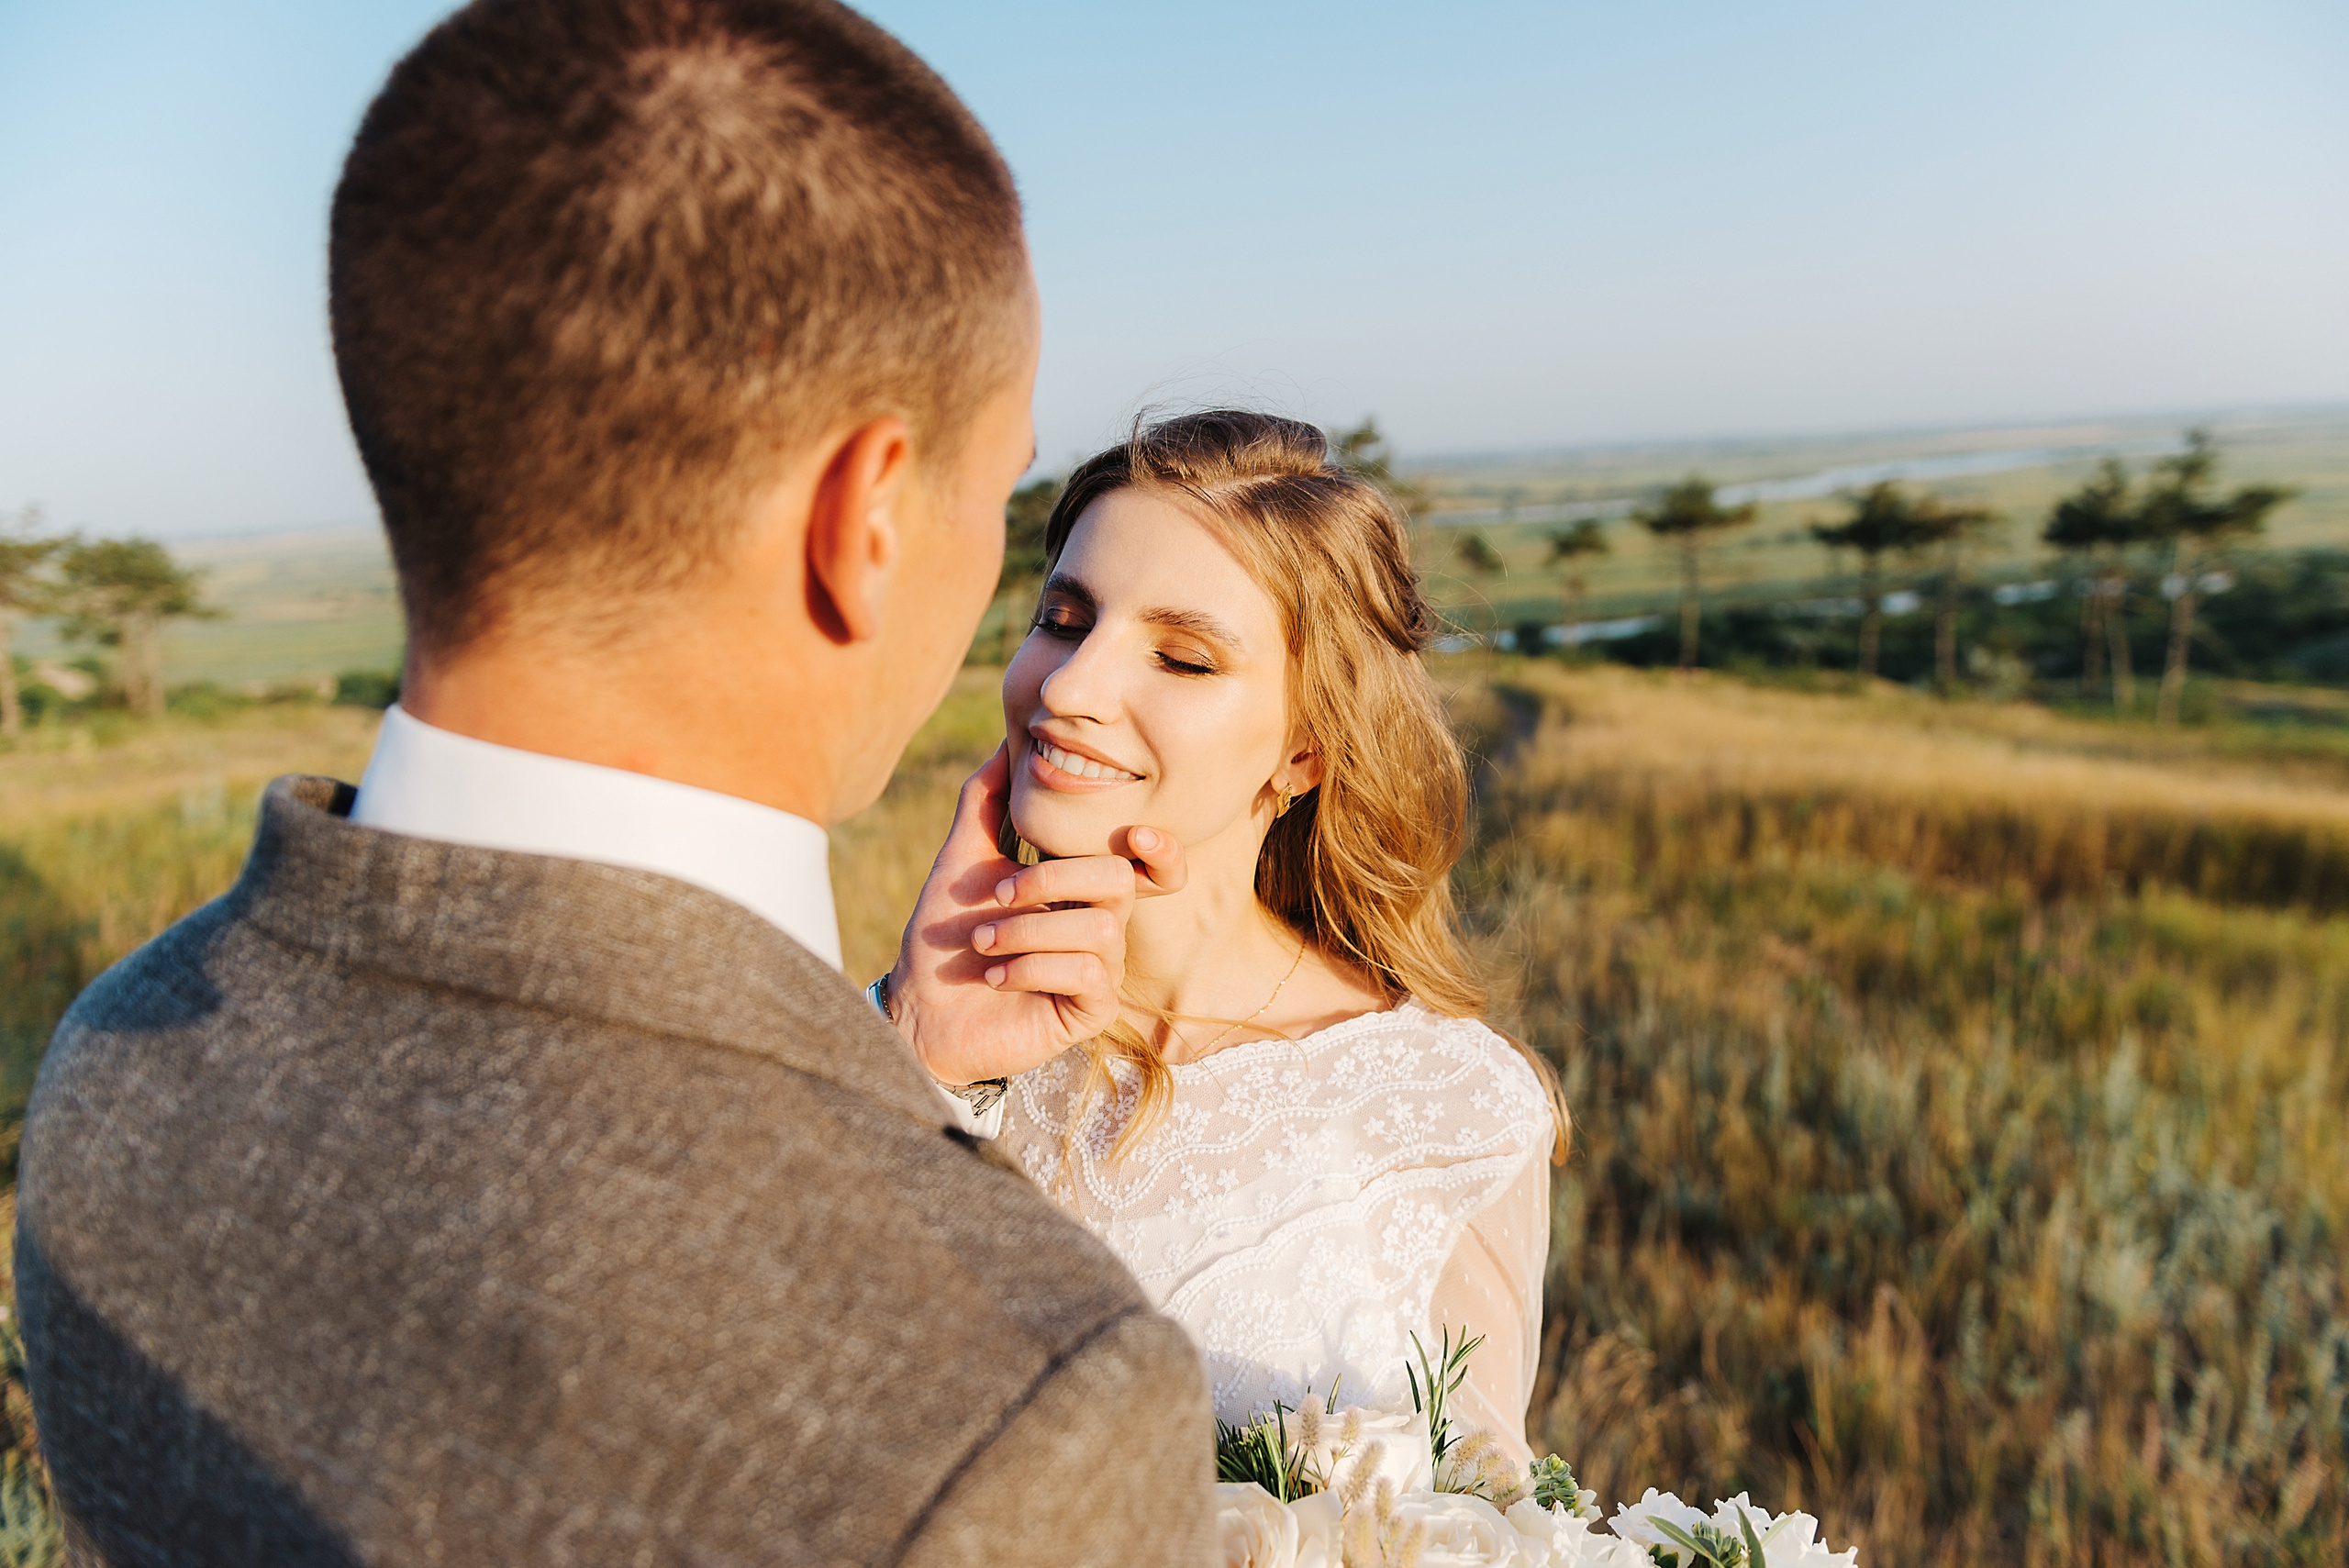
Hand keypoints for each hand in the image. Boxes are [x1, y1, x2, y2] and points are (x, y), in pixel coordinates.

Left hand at [886, 743, 1184, 1089]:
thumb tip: (1005, 741)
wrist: (918, 1008)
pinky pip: (1088, 975)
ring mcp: (1100, 971)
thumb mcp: (962, 859)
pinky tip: (994, 977)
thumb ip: (984, 799)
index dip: (1163, 852)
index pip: (1153, 868)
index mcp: (1081, 891)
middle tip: (998, 896)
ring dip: (1028, 930)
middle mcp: (1101, 927)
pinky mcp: (1090, 1012)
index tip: (1136, 835)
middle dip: (1053, 879)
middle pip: (1120, 882)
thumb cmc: (944, 935)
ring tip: (983, 942)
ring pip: (1101, 929)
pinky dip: (1032, 968)